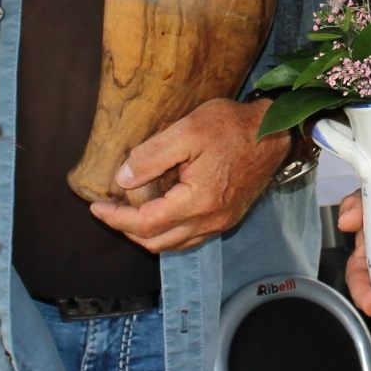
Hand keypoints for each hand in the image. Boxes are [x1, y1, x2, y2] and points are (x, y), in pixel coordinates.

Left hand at [88, 98, 284, 253]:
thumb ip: (152, 155)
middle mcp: (210, 221)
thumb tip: (123, 178)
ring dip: (147, 234)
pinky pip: (190, 238)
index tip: (96, 206)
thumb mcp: (188, 130)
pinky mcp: (227, 218)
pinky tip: (159, 212)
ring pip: (174, 244)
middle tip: (109, 210)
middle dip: (127, 230)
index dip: (116, 218)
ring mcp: (220, 222)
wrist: (274, 131)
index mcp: (198, 202)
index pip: (145, 223)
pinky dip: (168, 232)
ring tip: (129, 212)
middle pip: (157, 242)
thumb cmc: (233, 127)